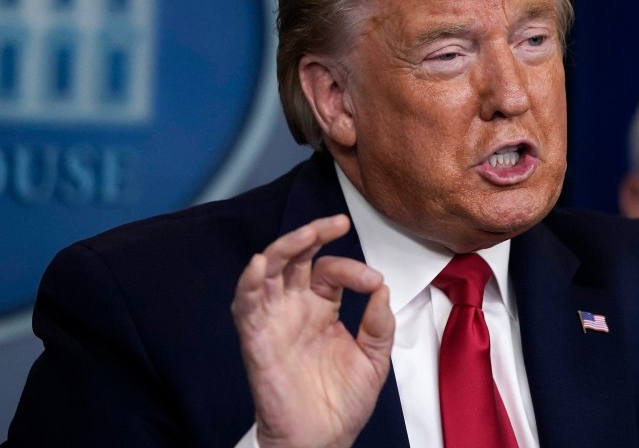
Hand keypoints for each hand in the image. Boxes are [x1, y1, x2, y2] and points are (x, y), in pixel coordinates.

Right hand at [232, 215, 393, 447]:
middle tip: (336, 223)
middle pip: (296, 258)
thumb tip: (382, 288)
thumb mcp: (374, 357)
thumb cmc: (341, 404)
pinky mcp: (257, 339)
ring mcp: (275, 321)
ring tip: (305, 234)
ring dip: (284, 248)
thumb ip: (379, 322)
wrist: (323, 441)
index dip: (352, 268)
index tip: (373, 282)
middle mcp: (295, 308)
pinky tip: (261, 265)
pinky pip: (246, 305)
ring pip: (270, 271)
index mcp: (322, 309)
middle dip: (313, 234)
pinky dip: (249, 282)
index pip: (330, 270)